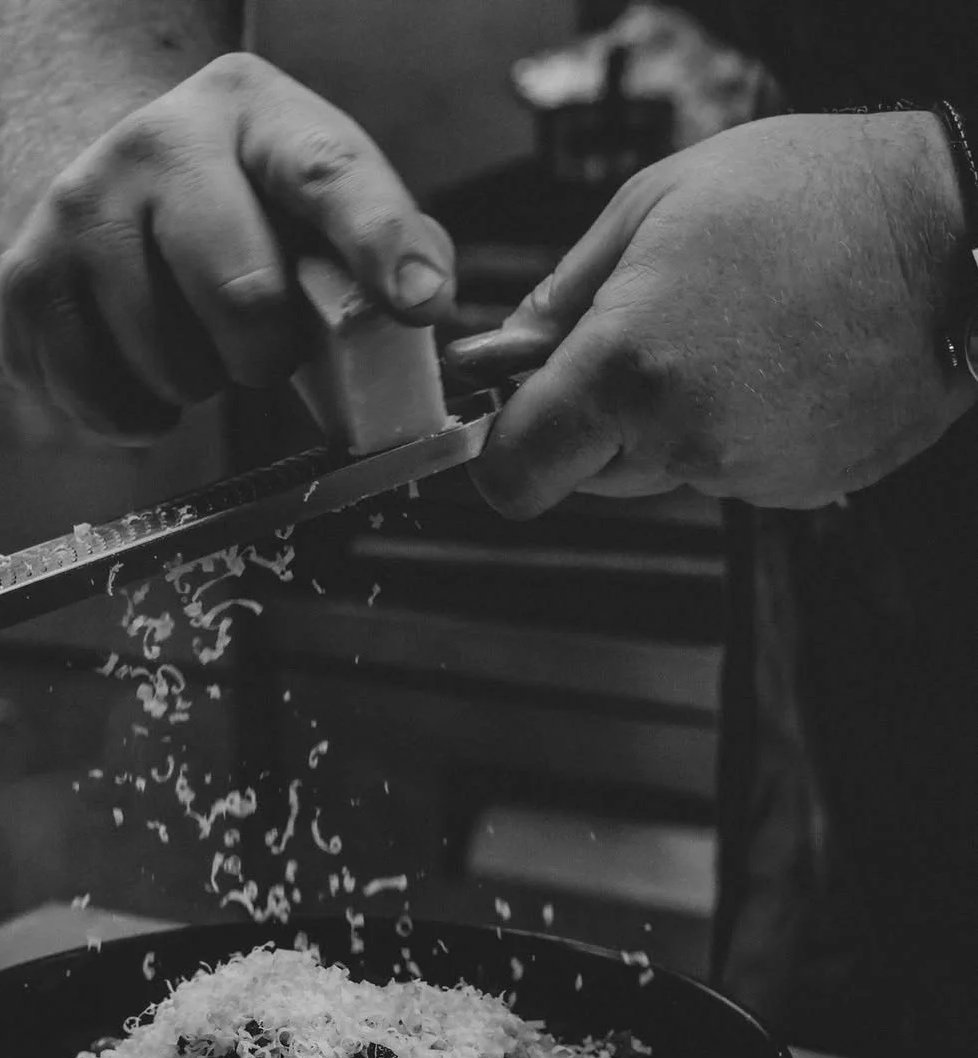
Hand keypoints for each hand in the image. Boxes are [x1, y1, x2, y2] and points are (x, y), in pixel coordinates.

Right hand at [0, 54, 454, 442]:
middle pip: (245, 297)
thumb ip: (381, 238)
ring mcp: (77, 211)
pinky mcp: (26, 284)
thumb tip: (422, 298)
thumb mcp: (312, 194)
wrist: (104, 186)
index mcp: (254, 114)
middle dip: (267, 351)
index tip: (420, 300)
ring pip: (171, 367)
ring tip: (191, 339)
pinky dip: (138, 415)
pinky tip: (142, 367)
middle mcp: (155, 145)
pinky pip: (106, 403)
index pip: (327, 175)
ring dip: (199, 383)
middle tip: (257, 339)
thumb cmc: (237, 207)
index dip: (379, 243)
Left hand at [447, 112, 974, 513]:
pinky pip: (727, 473)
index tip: (511, 420)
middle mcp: (681, 439)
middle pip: (585, 472)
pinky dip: (732, 432)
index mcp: (626, 368)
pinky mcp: (798, 486)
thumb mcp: (654, 204)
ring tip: (728, 334)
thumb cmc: (804, 195)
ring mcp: (745, 472)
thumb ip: (564, 293)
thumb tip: (511, 349)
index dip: (501, 453)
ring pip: (660, 471)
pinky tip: (774, 363)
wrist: (953, 232)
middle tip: (644, 335)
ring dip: (666, 422)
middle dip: (592, 420)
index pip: (515, 473)